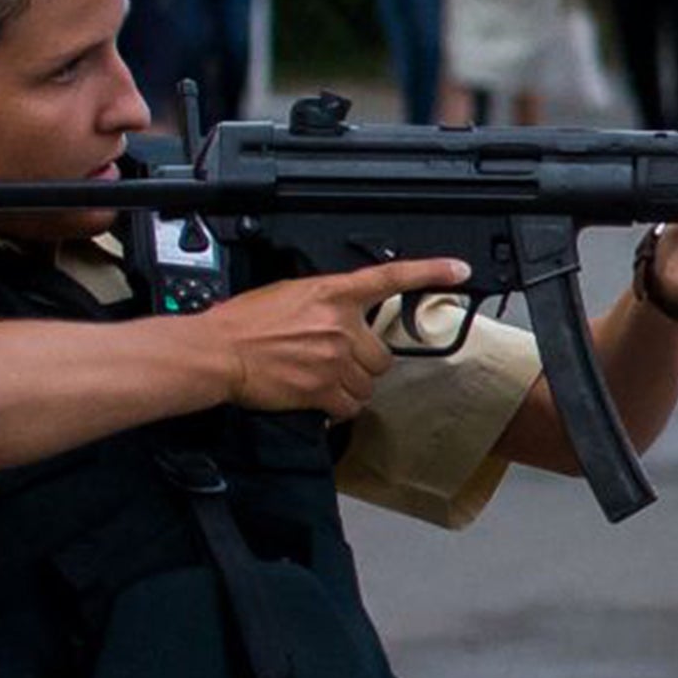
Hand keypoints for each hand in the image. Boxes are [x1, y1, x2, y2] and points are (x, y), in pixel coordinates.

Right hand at [201, 256, 469, 418]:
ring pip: (368, 384)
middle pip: (381, 354)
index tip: (458, 269)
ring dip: (350, 387)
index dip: (430, 272)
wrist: (218, 351)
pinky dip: (337, 408)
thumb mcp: (290, 294)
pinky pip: (350, 407)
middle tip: (333, 361)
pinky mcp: (323, 389)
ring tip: (319, 379)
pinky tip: (316, 399)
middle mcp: (340, 324)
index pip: (391, 277)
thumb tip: (342, 317)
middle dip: (362, 363)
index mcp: (333, 292)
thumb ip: (326, 303)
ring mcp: (335, 358)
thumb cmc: (242, 324)